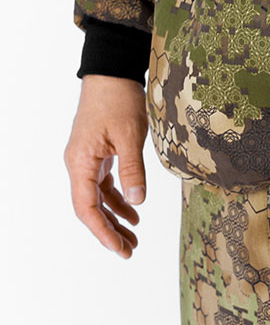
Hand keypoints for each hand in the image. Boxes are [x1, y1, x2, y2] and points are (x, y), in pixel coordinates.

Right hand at [64, 75, 148, 257]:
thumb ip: (133, 170)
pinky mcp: (97, 154)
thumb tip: (137, 201)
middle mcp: (78, 164)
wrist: (111, 72)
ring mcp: (87, 160)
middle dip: (109, 231)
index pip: (87, 208)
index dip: (102, 231)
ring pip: (98, 198)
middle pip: (91, 207)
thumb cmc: (118, 100)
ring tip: (134, 237)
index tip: (119, 248)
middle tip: (129, 251)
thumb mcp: (130, 137)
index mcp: (80, 162)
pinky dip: (118, 199)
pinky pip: (104, 184)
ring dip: (115, 218)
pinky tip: (133, 211)